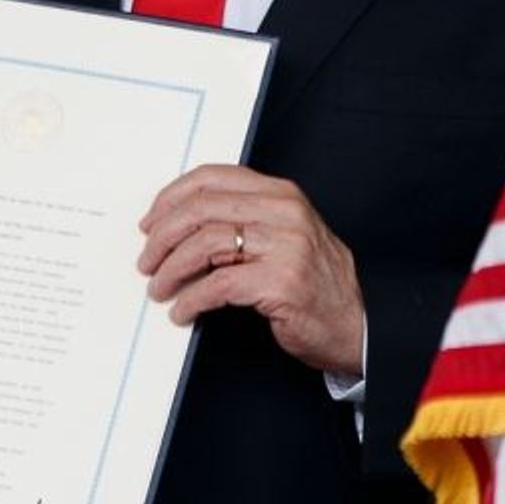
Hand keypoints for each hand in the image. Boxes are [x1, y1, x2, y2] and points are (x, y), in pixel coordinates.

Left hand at [137, 165, 364, 375]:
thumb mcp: (283, 235)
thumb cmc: (315, 283)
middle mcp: (283, 213)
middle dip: (163, 236)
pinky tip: (183, 310)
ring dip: (171, 270)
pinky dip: (191, 299)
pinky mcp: (280, 282)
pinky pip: (217, 285)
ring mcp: (285, 246)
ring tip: (160, 287)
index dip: (171, 198)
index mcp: (280, 194)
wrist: (357, 325)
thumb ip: (243, 220)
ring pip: (204, 244)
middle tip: (147, 260)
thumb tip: (178, 225)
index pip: (210, 178)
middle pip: (200, 209)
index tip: (150, 221)